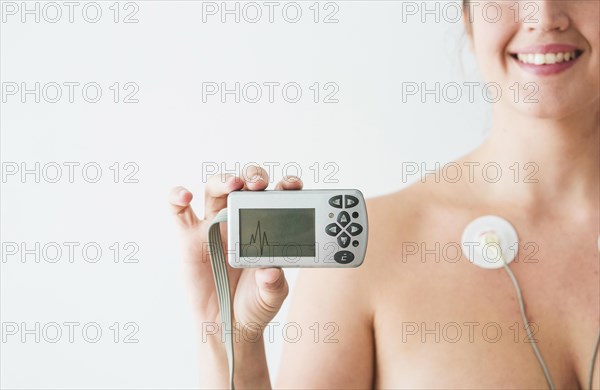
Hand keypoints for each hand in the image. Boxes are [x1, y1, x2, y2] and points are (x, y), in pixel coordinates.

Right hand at [169, 165, 302, 336]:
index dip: (284, 185)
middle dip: (253, 176)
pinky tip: (185, 196)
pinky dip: (177, 196)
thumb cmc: (253, 305)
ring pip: (214, 189)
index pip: (275, 196)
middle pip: (244, 184)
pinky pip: (177, 211)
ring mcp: (213, 226)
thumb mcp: (272, 296)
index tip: (291, 185)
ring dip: (223, 180)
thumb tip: (270, 271)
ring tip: (233, 184)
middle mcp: (239, 221)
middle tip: (259, 184)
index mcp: (264, 228)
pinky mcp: (188, 237)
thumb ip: (274, 285)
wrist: (227, 326)